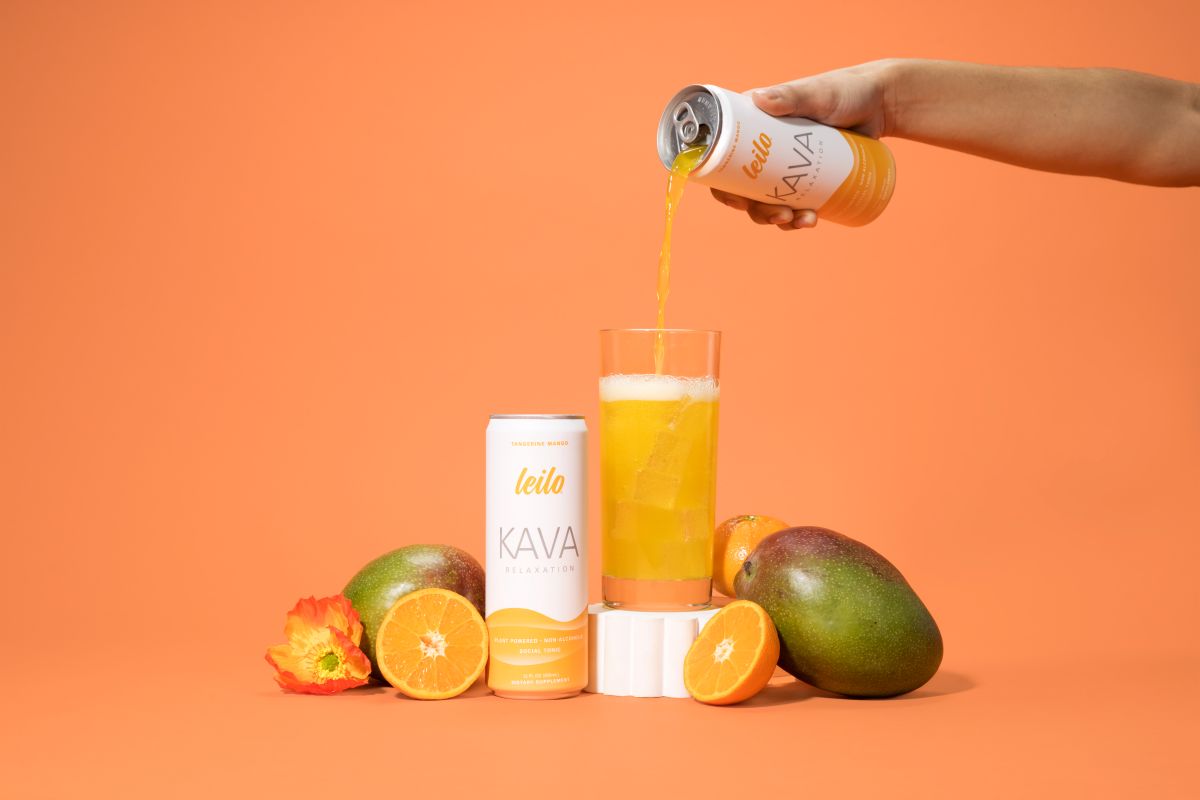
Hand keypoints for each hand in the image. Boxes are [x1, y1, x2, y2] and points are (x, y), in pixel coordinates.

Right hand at [713, 60, 895, 230]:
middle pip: (745, 189)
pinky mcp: (805, 178)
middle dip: (758, 211)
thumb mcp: (816, 94)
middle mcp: (764, 148)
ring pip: (769, 201)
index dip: (723, 186)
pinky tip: (811, 221)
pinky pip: (793, 203)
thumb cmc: (844, 90)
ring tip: (803, 220)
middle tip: (780, 215)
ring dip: (778, 219)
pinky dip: (799, 218)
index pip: (725, 159)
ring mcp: (785, 166)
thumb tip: (759, 99)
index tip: (738, 202)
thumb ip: (791, 96)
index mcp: (752, 126)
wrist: (879, 104)